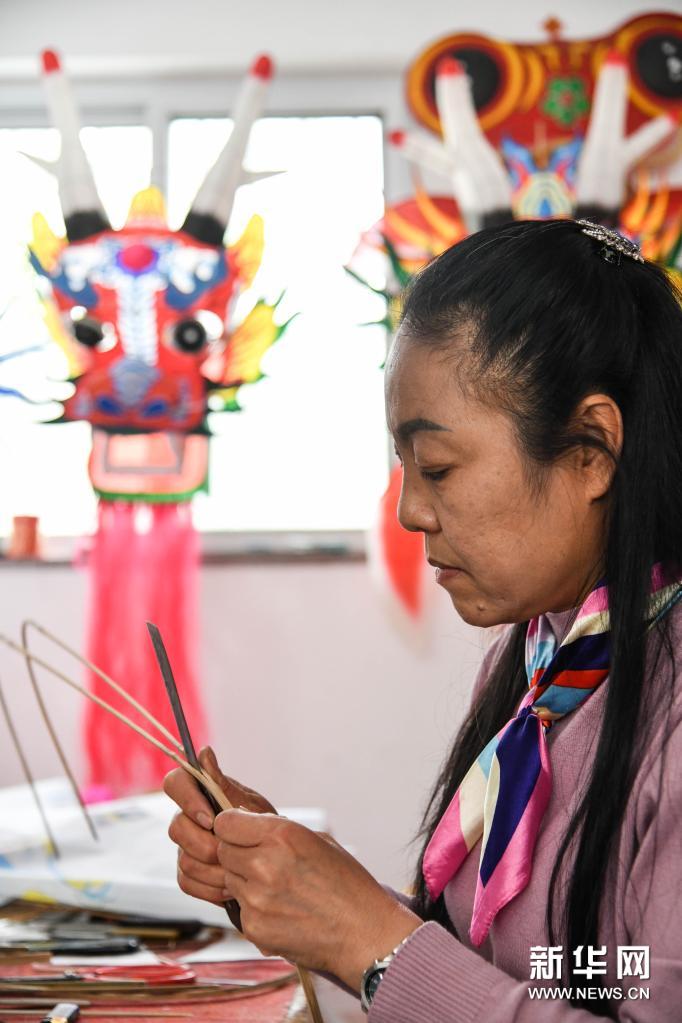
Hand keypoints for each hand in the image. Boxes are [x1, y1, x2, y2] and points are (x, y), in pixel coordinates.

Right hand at [163, 746, 275, 905]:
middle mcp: (187, 818)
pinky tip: (231, 886)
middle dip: (205, 844)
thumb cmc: (261, 825)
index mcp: (199, 793)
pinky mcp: (188, 872)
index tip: (211, 819)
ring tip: (239, 870)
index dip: (187, 801)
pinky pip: (187, 881)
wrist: (274, 860)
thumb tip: (204, 752)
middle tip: (231, 851)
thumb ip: (222, 784)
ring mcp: (185, 846)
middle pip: (176, 827)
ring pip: (183, 858)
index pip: (174, 783)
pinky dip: (211, 887)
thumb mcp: (248, 803)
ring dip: (213, 869)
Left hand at [215, 808, 421, 988]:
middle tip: (262, 862)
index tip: (241, 833)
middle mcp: (265, 864)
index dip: (231, 827)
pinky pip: (240, 910)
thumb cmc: (346, 883)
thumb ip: (277, 831)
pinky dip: (255, 909)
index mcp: (282, 835)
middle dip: (238, 853)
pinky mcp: (254, 928)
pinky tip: (282, 911)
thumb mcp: (317, 840)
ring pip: (229, 881)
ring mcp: (257, 899)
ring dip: (245, 882)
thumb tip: (245, 825)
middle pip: (223, 851)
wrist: (364, 932)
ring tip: (278, 889)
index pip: (225, 823)